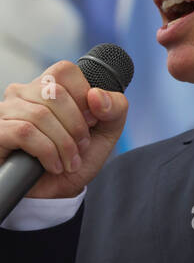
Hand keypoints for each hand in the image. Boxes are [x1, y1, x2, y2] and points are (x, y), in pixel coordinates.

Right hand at [0, 60, 128, 198]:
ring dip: (63, 144)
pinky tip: (52, 165)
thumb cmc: (78, 157)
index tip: (89, 122)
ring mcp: (5, 111)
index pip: (64, 70)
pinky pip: (25, 132)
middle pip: (54, 93)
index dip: (83, 97)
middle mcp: (22, 93)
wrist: (57, 191)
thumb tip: (96, 95)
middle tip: (80, 147)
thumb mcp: (107, 132)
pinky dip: (47, 152)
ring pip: (40, 115)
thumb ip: (114, 108)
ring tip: (68, 161)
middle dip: (76, 126)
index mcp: (48, 86)